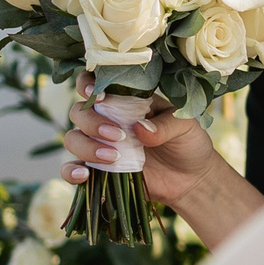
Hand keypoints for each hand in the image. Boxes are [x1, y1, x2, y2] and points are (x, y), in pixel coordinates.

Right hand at [59, 72, 225, 210]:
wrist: (192, 179)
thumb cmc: (188, 143)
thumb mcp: (186, 127)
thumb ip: (165, 125)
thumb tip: (139, 128)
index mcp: (125, 102)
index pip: (95, 85)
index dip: (87, 85)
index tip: (97, 95)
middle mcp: (106, 121)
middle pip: (78, 112)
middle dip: (92, 122)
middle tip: (118, 135)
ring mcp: (100, 146)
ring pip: (73, 139)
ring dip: (85, 146)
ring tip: (113, 157)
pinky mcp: (98, 172)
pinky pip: (71, 170)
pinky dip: (71, 172)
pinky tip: (84, 175)